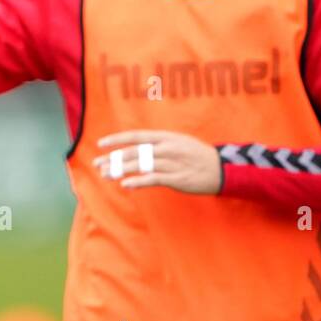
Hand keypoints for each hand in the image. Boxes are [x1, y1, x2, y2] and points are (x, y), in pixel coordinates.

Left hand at [93, 129, 221, 194]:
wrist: (222, 169)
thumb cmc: (197, 156)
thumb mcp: (178, 143)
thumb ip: (158, 145)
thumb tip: (136, 149)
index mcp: (166, 137)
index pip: (136, 136)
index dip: (117, 139)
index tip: (100, 144)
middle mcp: (167, 148)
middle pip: (134, 152)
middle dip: (114, 158)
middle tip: (97, 164)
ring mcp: (172, 163)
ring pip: (141, 165)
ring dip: (121, 170)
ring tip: (106, 175)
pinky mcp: (178, 178)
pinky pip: (154, 179)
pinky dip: (139, 181)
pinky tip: (126, 184)